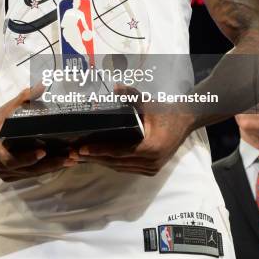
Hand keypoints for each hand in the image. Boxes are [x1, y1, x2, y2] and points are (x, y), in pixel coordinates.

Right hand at [0, 88, 76, 180]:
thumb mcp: (6, 109)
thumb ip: (23, 98)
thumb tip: (41, 85)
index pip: (10, 159)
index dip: (27, 158)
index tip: (43, 151)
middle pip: (26, 170)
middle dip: (49, 164)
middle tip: (68, 157)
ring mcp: (4, 173)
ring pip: (30, 174)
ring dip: (50, 168)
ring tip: (70, 160)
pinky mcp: (10, 176)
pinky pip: (29, 175)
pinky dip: (44, 170)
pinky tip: (61, 164)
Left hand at [69, 88, 193, 175]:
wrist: (185, 120)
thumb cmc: (165, 111)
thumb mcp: (148, 102)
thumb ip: (131, 95)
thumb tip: (114, 88)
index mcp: (150, 147)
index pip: (119, 151)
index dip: (99, 150)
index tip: (82, 148)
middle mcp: (151, 162)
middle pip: (117, 163)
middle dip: (94, 158)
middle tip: (74, 153)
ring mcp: (152, 168)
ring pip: (121, 168)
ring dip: (101, 162)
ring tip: (81, 156)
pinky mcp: (151, 170)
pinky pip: (127, 168)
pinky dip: (113, 163)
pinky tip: (99, 158)